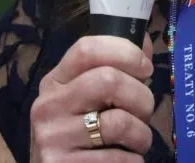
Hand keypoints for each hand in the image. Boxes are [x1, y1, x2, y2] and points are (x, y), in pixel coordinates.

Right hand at [29, 33, 155, 161]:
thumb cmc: (78, 135)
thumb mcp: (85, 100)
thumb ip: (113, 71)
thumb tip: (145, 43)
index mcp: (54, 81)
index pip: (87, 48)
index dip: (125, 52)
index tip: (146, 68)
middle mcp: (48, 105)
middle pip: (108, 80)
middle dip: (142, 97)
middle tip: (145, 113)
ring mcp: (53, 138)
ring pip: (119, 122)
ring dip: (142, 134)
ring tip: (137, 142)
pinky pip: (119, 159)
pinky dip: (133, 161)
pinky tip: (125, 161)